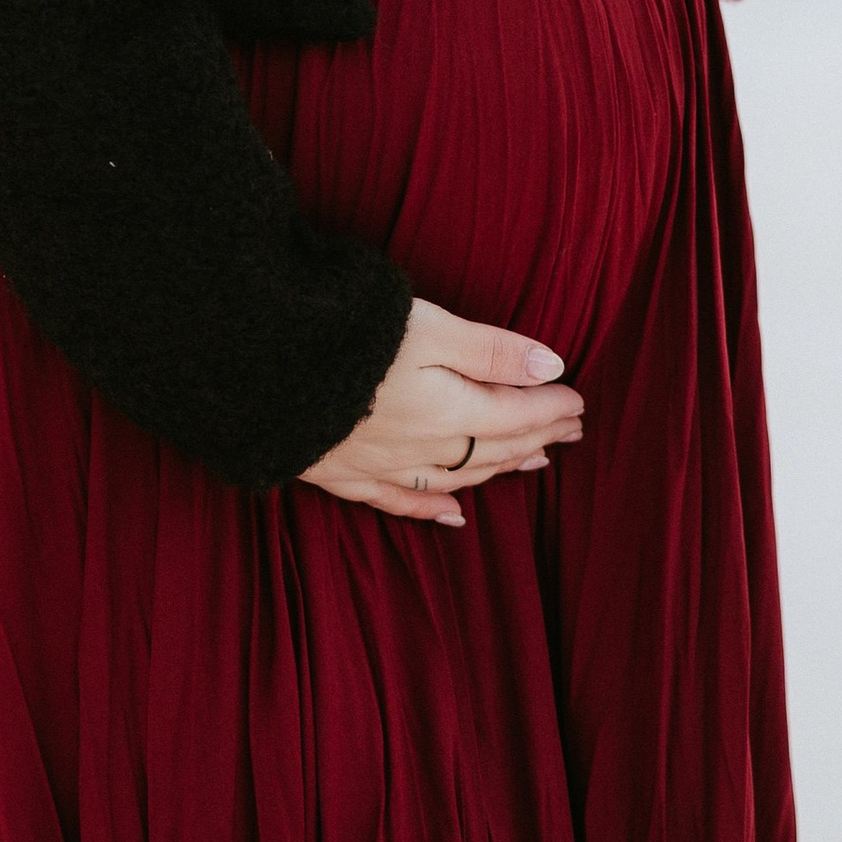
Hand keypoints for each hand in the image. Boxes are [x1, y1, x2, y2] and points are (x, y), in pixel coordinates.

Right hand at [299, 294, 585, 525]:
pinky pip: (399, 500)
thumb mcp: (429, 326)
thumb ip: (490, 349)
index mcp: (448, 411)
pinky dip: (430, 508)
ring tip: (531, 461)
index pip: (515, 415)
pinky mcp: (342, 472)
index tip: (580, 402)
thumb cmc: (350, 335)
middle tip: (570, 431)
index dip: (551, 409)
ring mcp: (381, 465)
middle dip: (536, 437)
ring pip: (457, 476)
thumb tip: (551, 365)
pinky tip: (452, 515)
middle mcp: (422, 448)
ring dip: (498, 469)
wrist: (262, 370)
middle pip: (493, 448)